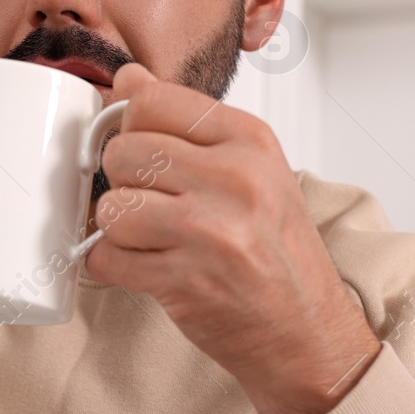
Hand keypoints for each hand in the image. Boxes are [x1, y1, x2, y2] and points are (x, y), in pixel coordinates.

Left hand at [84, 64, 381, 413]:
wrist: (308, 334)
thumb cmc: (280, 255)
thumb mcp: (253, 171)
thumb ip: (189, 125)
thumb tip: (128, 79)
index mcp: (250, 141)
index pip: (151, 100)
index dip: (132, 127)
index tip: (144, 152)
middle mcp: (231, 179)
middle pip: (123, 151)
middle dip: (124, 182)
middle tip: (153, 205)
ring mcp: (206, 231)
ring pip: (109, 206)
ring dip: (118, 229)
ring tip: (154, 241)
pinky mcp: (181, 280)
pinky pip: (106, 258)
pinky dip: (113, 268)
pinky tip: (146, 269)